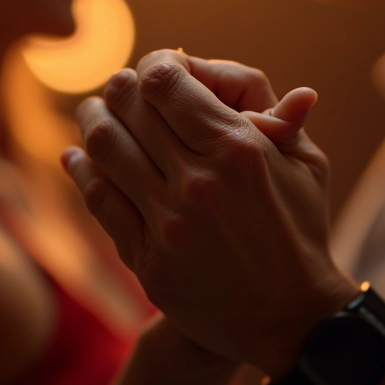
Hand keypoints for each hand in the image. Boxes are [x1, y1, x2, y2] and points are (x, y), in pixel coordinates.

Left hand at [63, 49, 357, 376]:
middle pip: (130, 108)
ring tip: (93, 112)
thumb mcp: (308, 168)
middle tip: (118, 85)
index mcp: (239, 148)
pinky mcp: (149, 259)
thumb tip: (286, 86)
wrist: (289, 319)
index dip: (154, 64)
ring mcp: (169, 223)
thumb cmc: (301, 233)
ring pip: (105, 148)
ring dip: (92, 120)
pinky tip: (76, 156)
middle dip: (119, 87)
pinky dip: (81, 170)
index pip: (167, 81)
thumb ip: (282, 120)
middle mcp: (199, 182)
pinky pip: (99, 200)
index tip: (155, 69)